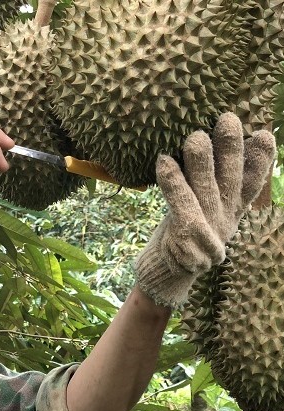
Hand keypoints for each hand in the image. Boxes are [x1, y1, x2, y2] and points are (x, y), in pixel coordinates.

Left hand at [135, 112, 274, 307]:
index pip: (252, 184)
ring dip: (200, 161)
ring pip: (205, 189)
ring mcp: (208, 233)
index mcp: (233, 213)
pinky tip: (164, 160)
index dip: (260, 160)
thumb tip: (206, 145)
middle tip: (227, 119)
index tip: (263, 134)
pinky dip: (172, 180)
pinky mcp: (187, 240)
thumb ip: (210, 187)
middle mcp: (225, 221)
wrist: (165, 275)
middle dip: (230, 149)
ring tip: (195, 136)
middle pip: (231, 180)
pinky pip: (179, 204)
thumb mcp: (203, 212)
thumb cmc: (181, 235)